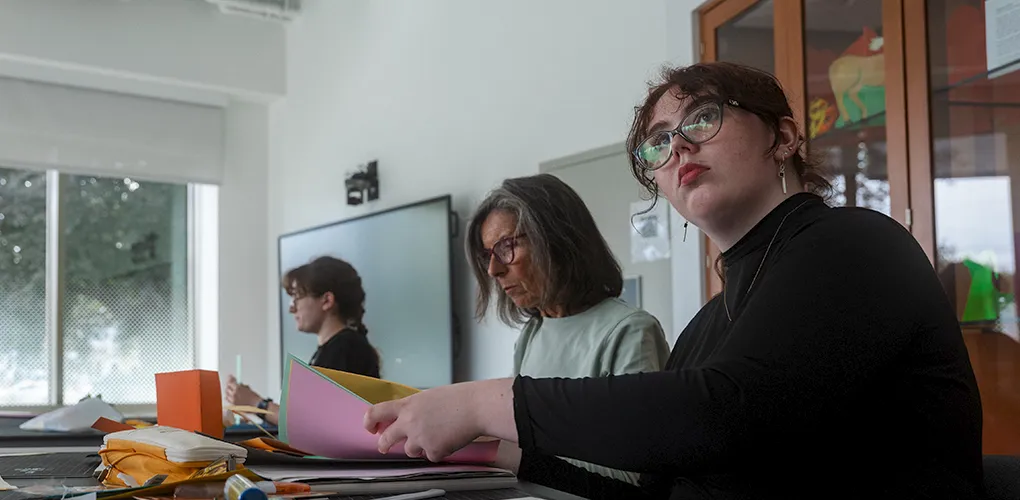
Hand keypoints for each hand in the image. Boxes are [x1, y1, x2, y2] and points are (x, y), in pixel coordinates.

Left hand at [224, 375, 261, 406]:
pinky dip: (229, 397)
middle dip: (229, 384)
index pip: (230, 382)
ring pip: (227, 394)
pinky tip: (231, 396)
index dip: (230, 379)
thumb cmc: (254, 398)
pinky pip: (228, 399)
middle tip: (231, 383)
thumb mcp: (248, 389)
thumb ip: (242, 386)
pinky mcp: (233, 405)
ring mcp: (233, 400)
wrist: (256, 406)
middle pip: (227, 387)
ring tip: (231, 390)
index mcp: (238, 389)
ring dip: (228, 391)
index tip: (230, 376)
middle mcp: (234, 394)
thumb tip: (238, 384)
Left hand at [363, 383, 484, 462]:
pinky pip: (431, 456)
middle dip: (383, 444)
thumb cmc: (460, 398)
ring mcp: (420, 437)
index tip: (369, 426)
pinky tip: (449, 439)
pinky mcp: (433, 450)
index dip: (369, 420)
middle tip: (384, 446)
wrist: (476, 407)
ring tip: (436, 436)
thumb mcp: (430, 396)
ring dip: (418, 447)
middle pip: (386, 438)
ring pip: (409, 450)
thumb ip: (416, 408)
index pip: (378, 411)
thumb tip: (410, 418)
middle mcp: (410, 421)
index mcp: (409, 404)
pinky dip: (439, 451)